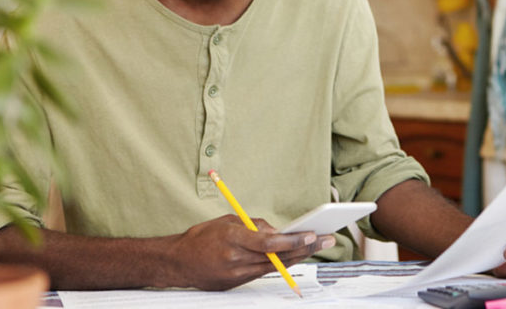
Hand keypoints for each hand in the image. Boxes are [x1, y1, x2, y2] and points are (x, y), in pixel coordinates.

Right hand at [170, 214, 334, 289]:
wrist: (178, 263)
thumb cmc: (202, 236)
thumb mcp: (228, 220)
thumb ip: (255, 225)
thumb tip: (280, 231)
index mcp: (232, 239)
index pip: (269, 243)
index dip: (292, 241)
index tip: (311, 234)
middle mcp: (236, 260)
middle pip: (278, 257)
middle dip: (306, 248)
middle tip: (327, 239)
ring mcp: (237, 275)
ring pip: (275, 267)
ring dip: (299, 257)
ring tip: (317, 246)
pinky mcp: (237, 284)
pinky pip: (265, 273)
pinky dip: (281, 264)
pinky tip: (296, 256)